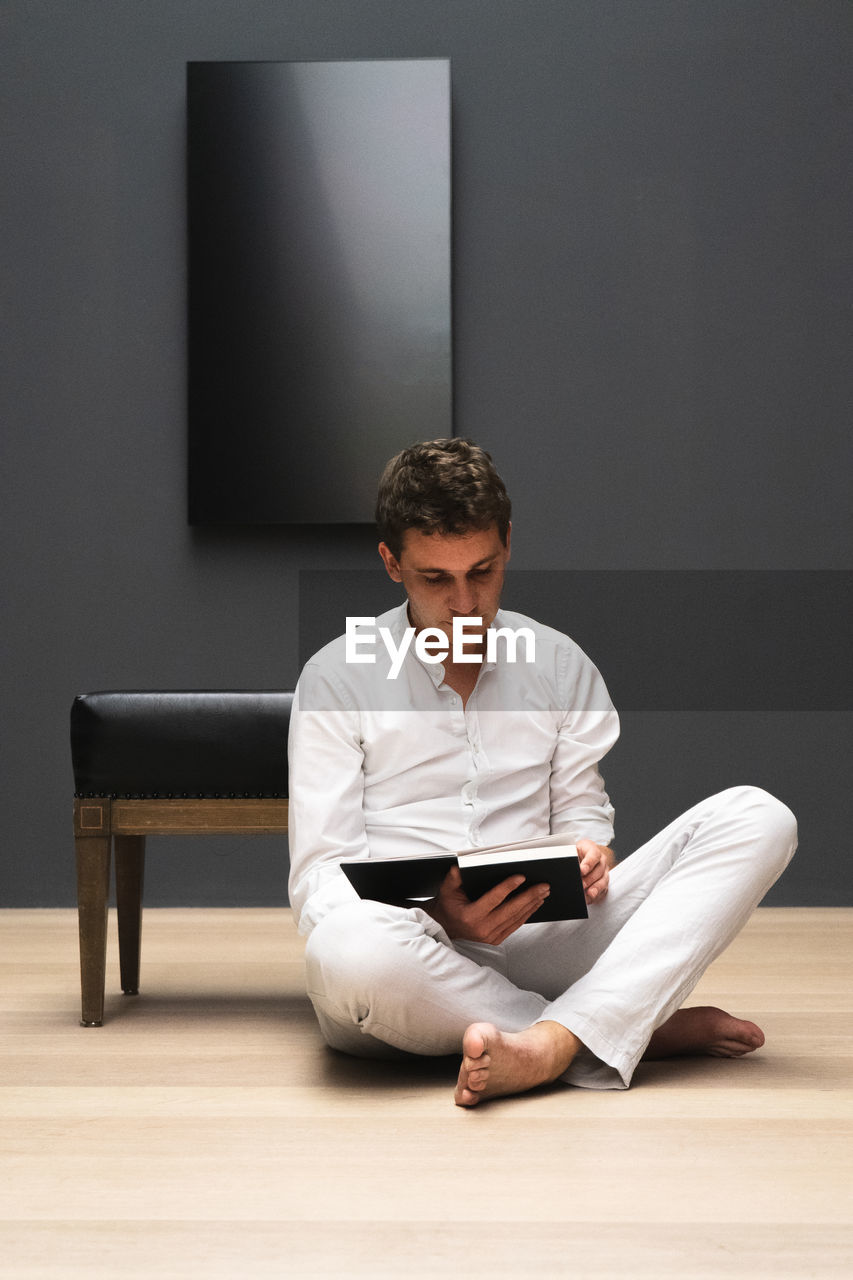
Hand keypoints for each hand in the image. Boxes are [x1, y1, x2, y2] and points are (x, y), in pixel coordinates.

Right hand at [424, 866, 549, 943]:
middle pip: (511, 910)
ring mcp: (490, 936)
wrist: (445, 926)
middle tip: (543, 885)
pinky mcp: (496, 939)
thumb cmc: (448, 905)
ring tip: (543, 892)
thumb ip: (453, 877)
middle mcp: (481, 929)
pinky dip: (527, 914)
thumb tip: (460, 866)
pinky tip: (535, 904)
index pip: (494, 899)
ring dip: (532, 904)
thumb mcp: (446, 889)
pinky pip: (515, 925)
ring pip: (516, 918)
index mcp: (470, 916)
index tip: (521, 877)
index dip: (508, 887)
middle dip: (529, 896)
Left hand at [576, 839, 613, 903]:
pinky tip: (589, 898)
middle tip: (582, 884)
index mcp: (591, 849)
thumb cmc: (574, 854)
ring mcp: (603, 871)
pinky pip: (603, 890)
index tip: (582, 870)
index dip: (589, 862)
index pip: (594, 854)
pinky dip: (596, 896)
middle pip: (599, 869)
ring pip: (603, 880)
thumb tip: (569, 868)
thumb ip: (570, 857)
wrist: (579, 858)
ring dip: (596, 888)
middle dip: (590, 878)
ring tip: (589, 893)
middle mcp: (600, 860)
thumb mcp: (570, 851)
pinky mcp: (603, 882)